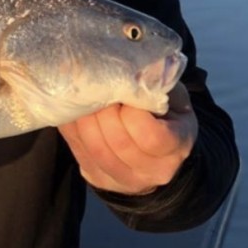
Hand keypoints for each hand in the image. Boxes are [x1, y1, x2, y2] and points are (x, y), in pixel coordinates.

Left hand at [57, 83, 196, 194]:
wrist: (157, 152)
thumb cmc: (164, 114)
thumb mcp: (171, 96)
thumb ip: (156, 85)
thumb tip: (129, 66)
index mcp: (176, 148)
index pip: (150, 135)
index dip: (131, 111)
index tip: (123, 91)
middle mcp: (152, 171)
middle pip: (117, 142)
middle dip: (102, 111)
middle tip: (95, 89)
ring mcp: (123, 180)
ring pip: (94, 150)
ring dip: (83, 119)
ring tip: (81, 97)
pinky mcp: (97, 179)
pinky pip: (78, 152)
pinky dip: (71, 128)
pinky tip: (72, 110)